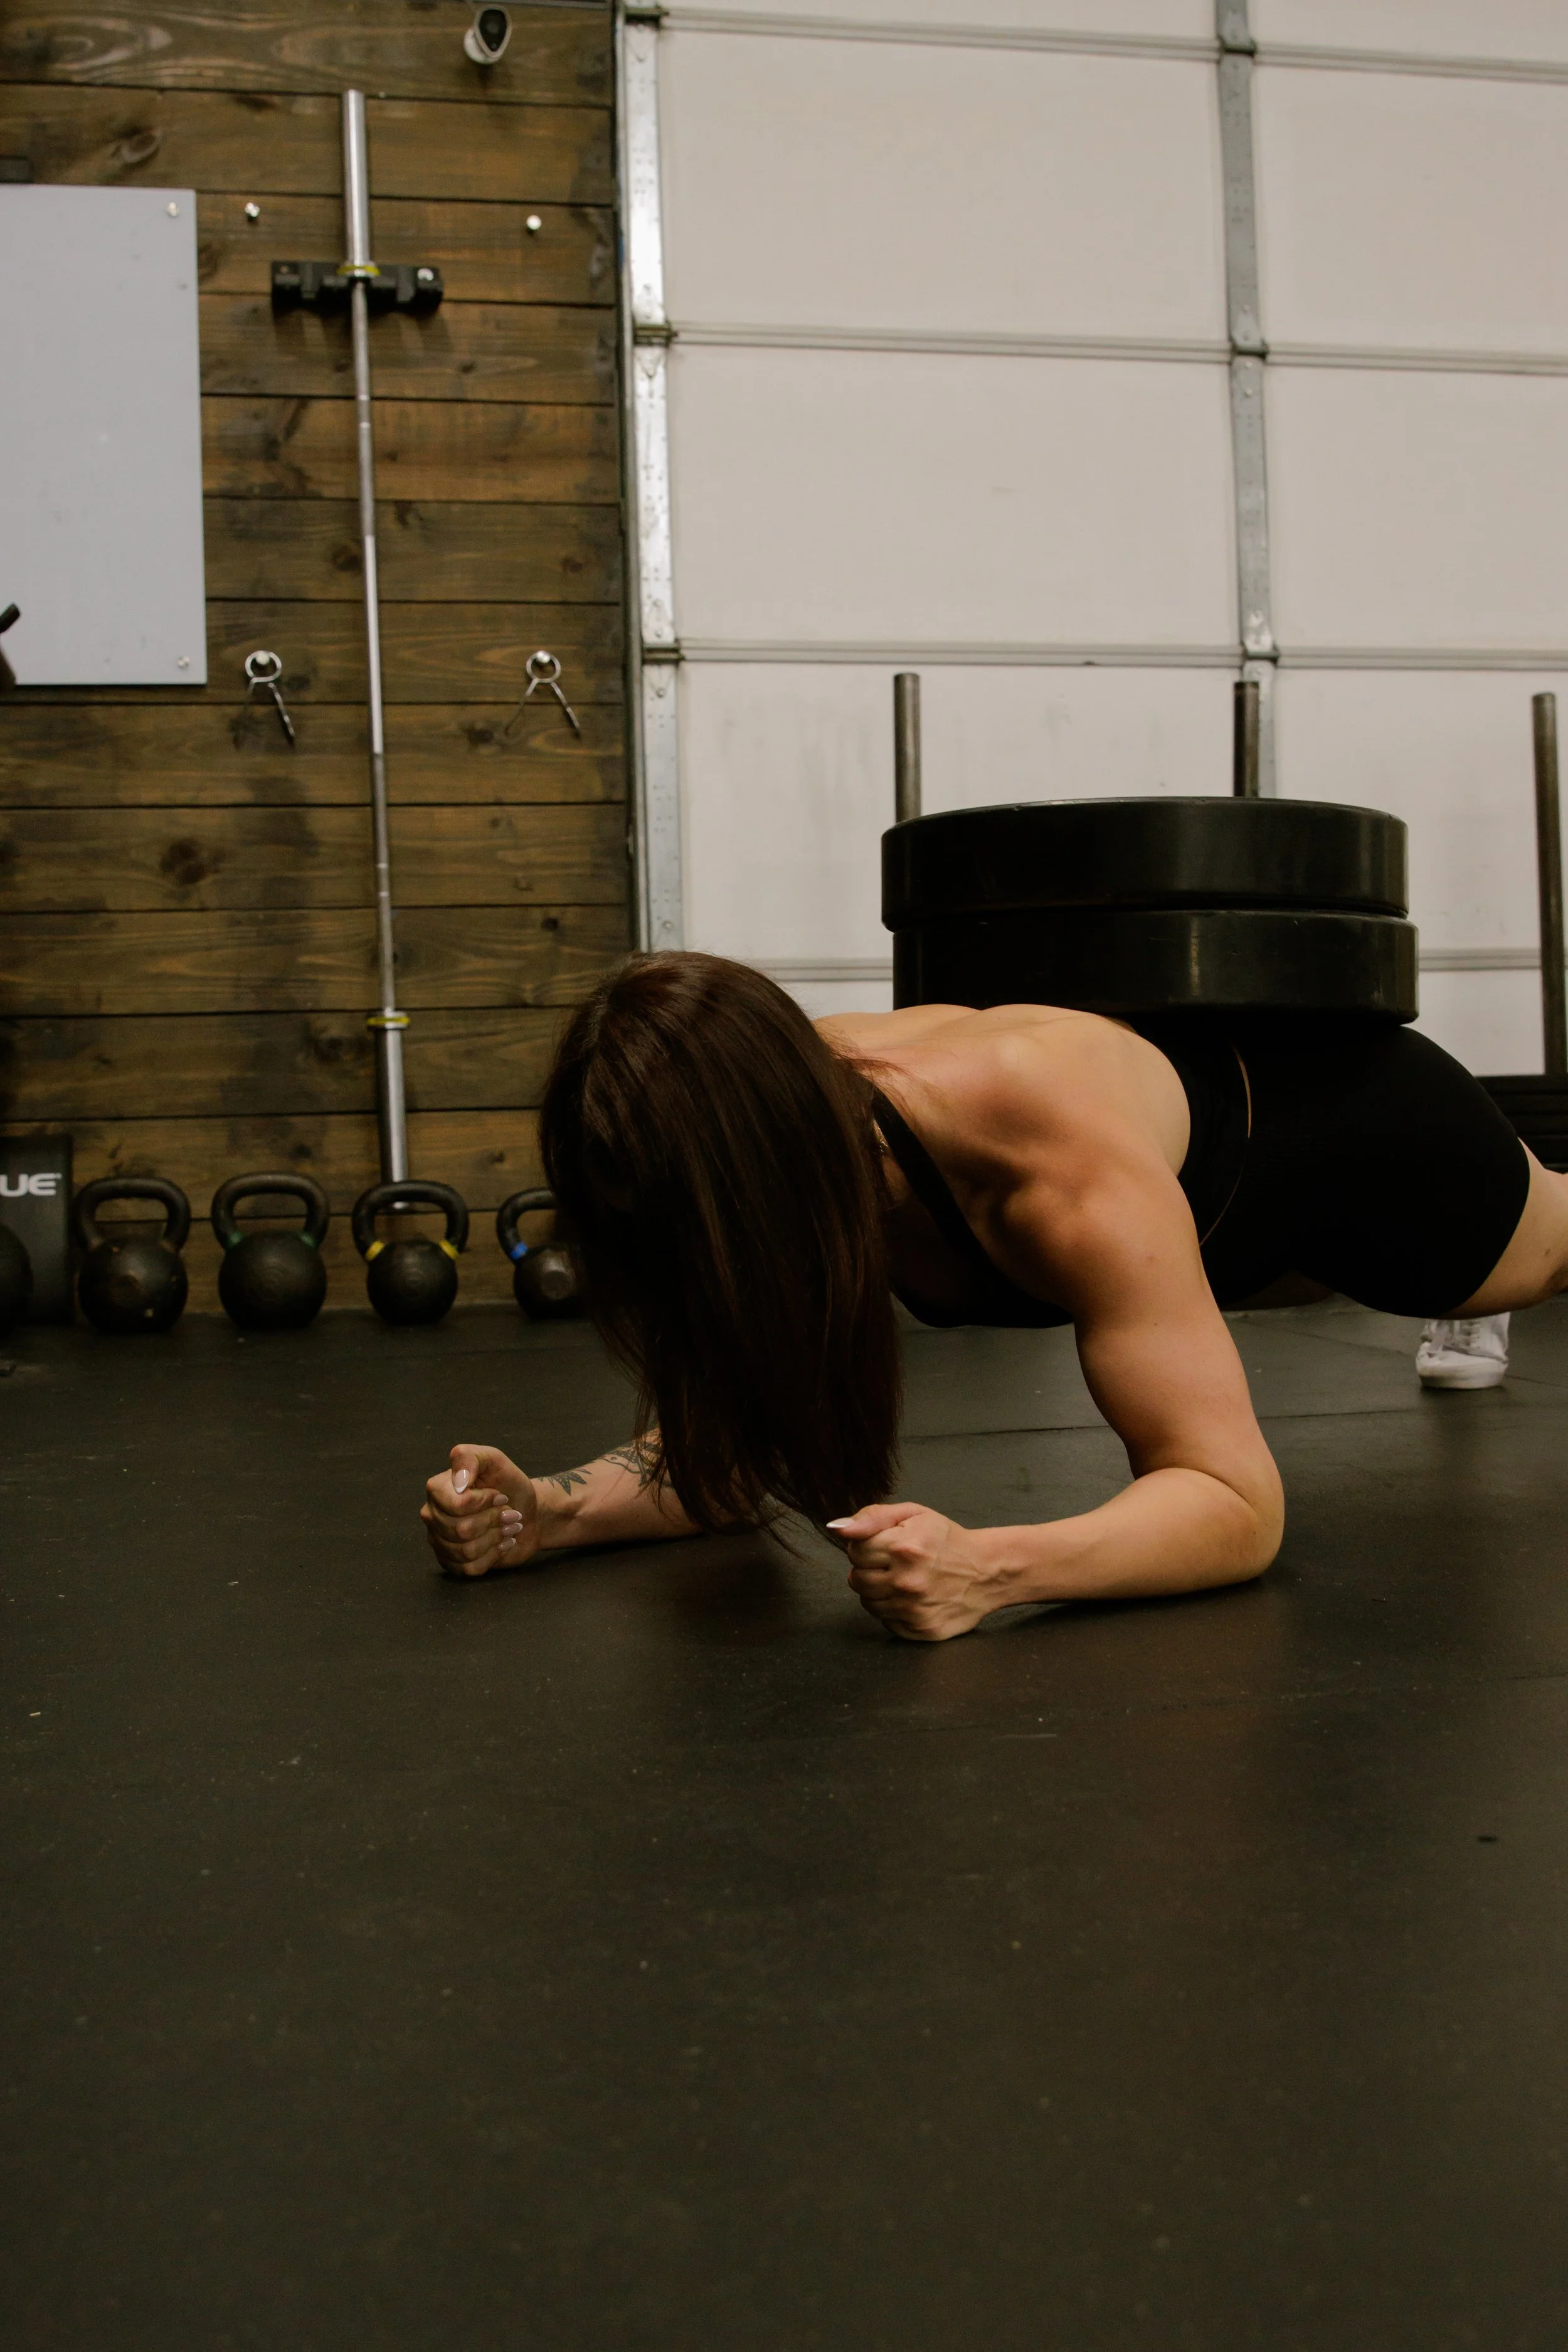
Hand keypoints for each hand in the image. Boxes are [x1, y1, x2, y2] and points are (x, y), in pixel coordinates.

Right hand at [421, 1444, 536, 1578]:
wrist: (526, 1512)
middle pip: (461, 1529)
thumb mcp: (493, 1460)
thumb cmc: (508, 1484)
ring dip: (496, 1538)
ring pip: (466, 1551)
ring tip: (509, 1527)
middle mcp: (432, 1515)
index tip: (500, 1496)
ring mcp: (439, 1540)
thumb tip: (458, 1482)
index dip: (484, 1502)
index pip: (456, 1505)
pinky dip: (493, 1555)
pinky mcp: (451, 1562)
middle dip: (493, 1521)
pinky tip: (502, 1543)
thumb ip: (470, 1458)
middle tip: (509, 1513)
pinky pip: (470, 1568)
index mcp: (437, 1488)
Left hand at [826, 1502, 1014, 1641]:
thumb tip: (837, 1528)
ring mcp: (913, 1609)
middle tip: (894, 1562)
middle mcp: (907, 1581)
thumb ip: (872, 1517)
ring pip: (867, 1602)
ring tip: (903, 1579)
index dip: (867, 1546)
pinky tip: (911, 1597)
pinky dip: (893, 1609)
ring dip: (879, 1590)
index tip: (886, 1545)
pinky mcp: (919, 1630)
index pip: (854, 1550)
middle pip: (856, 1578)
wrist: (987, 1572)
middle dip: (870, 1568)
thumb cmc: (947, 1540)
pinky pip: (885, 1621)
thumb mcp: (913, 1514)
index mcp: (904, 1547)